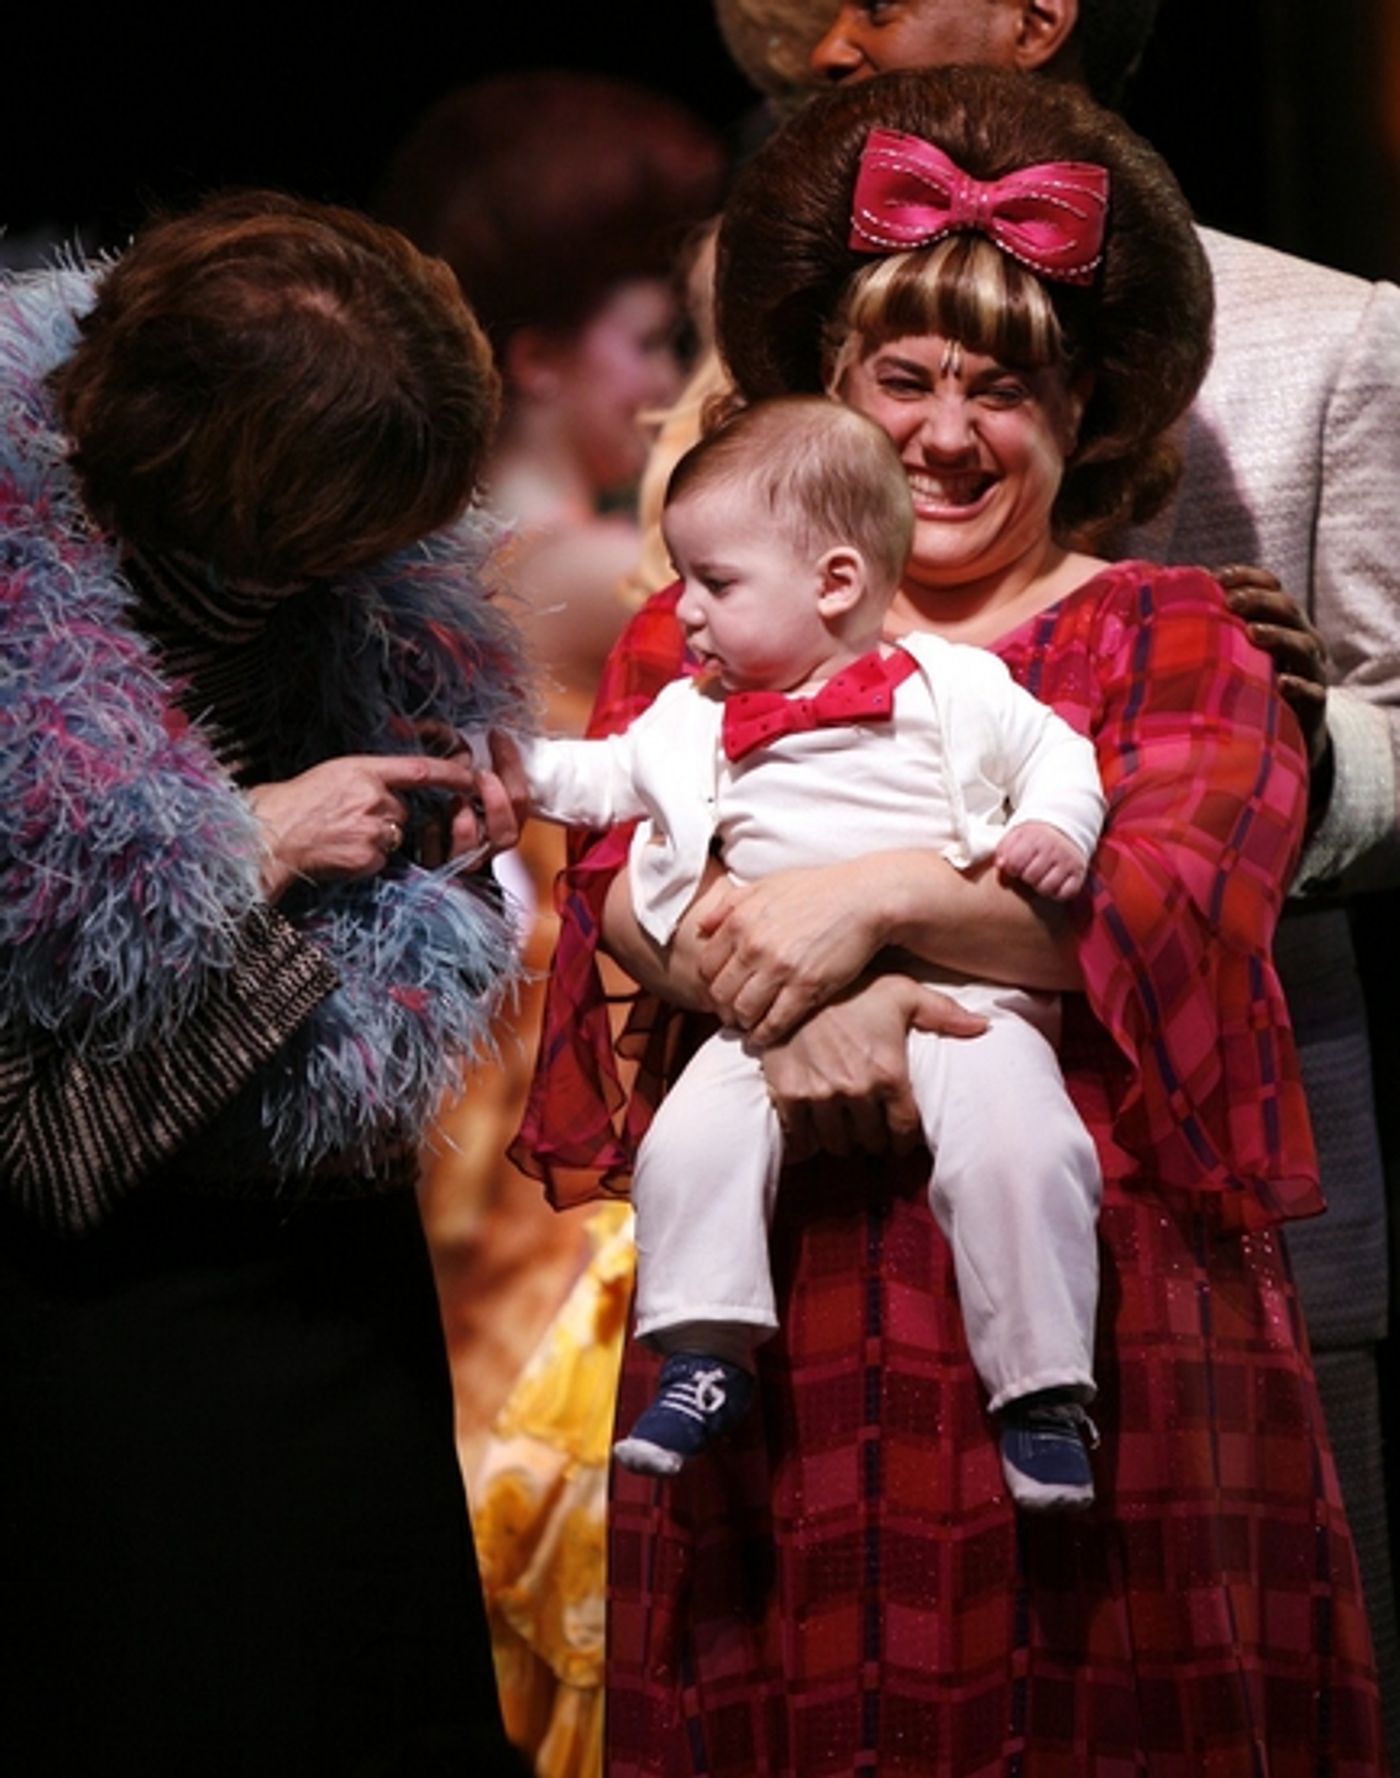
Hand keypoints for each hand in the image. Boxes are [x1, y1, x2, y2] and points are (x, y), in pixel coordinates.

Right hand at [248, 753, 478, 899]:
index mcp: (362, 770)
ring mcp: (374, 829)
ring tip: (340, 835)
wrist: (269, 836)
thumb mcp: (331, 774)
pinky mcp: (370, 856)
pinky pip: (381, 858)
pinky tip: (340, 852)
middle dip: (387, 816)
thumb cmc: (292, 803)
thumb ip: (365, 780)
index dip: (450, 773)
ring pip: (394, 834)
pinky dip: (366, 858)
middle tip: (350, 819)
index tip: (470, 775)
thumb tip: (387, 791)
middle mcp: (374, 797)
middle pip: (403, 809)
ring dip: (377, 837)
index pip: (419, 769)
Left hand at [415, 729, 530, 869]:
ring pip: (477, 852)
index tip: (496, 735)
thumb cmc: (434, 792)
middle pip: (508, 833)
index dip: (511, 765)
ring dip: (467, 824)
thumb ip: (445, 744)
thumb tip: (422, 723)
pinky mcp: (438, 868)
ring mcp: (464, 859)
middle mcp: (487, 842)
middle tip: (481, 775)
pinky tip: (428, 824)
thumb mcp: (446, 766)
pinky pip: (441, 861)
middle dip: (497, 802)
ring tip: (455, 801)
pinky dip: (434, 841)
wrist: (406, 835)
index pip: (520, 797)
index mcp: (502, 817)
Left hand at [694, 858, 888, 1045]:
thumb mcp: (766, 886)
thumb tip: (701, 928)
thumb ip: (729, 905)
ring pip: (743, 1011)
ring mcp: (780, 968)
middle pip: (720, 993)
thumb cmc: (817, 891)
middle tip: (732, 1013)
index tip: (722, 990)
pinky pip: (774, 1022)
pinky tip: (766, 1035)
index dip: (711, 983)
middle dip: (723, 1007)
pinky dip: (765, 1034)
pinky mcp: (806, 987)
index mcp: (740, 921)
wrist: (864, 899)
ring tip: (749, 1024)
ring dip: (742, 1023)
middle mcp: (754, 946)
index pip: (706, 967)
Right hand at [759, 974, 987, 1159]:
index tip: (899, 1138)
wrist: (795, 981)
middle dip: (872, 1139)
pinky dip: (807, 1142)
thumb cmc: (853, 987)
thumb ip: (943, 1013)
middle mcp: (856, 1090)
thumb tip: (983, 1027)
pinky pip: (801, 1139)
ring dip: (842, 1141)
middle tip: (870, 1131)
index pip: (904, 1129)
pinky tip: (812, 1134)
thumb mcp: (902, 993)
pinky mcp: (788, 1095)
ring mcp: (820, 1095)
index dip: (903, 1138)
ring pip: (837, 1144)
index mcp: (888, 1072)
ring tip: (844, 1131)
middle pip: (870, 1140)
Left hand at [995, 821, 1088, 901]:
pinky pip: (1065, 893)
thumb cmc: (1035, 838)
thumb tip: (1000, 865)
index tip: (1015, 867)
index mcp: (1034, 838)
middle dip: (1026, 877)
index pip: (1015, 862)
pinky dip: (1057, 893)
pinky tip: (1053, 884)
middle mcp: (1053, 849)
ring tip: (1040, 878)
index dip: (1011, 869)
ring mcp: (1067, 861)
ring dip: (1040, 887)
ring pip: (1047, 887)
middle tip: (1029, 872)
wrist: (1063, 830)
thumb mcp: (1016, 836)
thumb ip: (1004, 849)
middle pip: (1031, 876)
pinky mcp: (1078, 873)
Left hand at [1217, 564, 1329, 768]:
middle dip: (1260, 601)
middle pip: (1288, 609)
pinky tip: (1281, 683)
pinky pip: (1312, 692)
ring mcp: (1311, 671)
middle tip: (1230, 602)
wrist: (1290, 733)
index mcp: (1282, 622)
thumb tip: (1167, 599)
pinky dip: (1298, 685)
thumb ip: (1216, 628)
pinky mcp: (1314, 705)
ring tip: (1252, 633)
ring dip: (1279, 637)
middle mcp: (1302, 640)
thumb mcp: (1239, 653)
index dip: (1247, 577)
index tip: (1216, 577)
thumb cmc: (1254, 685)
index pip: (1271, 587)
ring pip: (1303, 646)